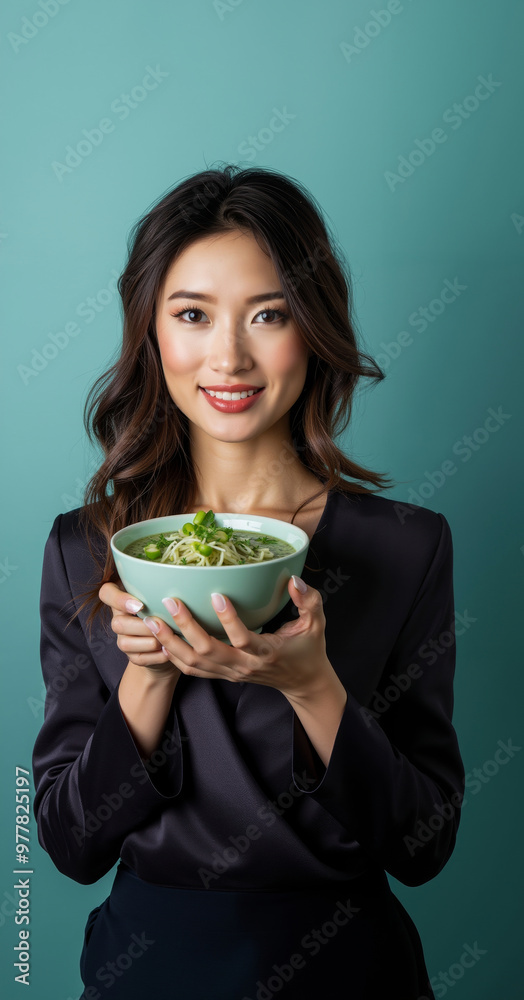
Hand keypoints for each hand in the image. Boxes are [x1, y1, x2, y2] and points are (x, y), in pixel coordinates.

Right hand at [98, 581, 181, 678]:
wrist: (173, 639)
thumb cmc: (168, 610)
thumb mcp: (164, 597)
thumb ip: (161, 591)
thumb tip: (173, 595)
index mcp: (122, 599)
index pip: (106, 593)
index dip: (119, 600)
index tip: (140, 605)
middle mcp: (119, 619)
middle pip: (117, 623)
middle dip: (143, 626)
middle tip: (161, 624)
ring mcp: (123, 639)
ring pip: (125, 643)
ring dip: (150, 641)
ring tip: (168, 638)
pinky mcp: (132, 656)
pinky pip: (139, 658)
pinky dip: (156, 655)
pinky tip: (168, 650)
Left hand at [144, 576, 336, 701]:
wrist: (302, 683)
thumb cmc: (308, 650)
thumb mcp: (316, 623)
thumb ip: (309, 600)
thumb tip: (294, 579)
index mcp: (266, 653)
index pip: (243, 639)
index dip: (229, 619)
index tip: (216, 595)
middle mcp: (244, 666)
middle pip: (208, 651)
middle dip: (185, 627)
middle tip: (170, 602)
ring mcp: (231, 673)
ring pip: (194, 664)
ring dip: (171, 642)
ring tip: (153, 620)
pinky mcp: (224, 676)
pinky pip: (193, 671)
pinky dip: (174, 657)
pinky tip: (159, 640)